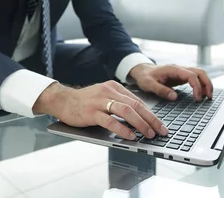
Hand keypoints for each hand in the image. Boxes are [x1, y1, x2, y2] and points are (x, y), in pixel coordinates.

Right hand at [33, 81, 168, 140]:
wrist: (62, 101)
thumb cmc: (85, 102)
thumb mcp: (104, 97)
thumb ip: (119, 104)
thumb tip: (139, 119)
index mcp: (114, 87)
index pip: (138, 101)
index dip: (151, 114)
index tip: (161, 125)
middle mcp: (109, 91)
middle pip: (136, 105)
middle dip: (151, 119)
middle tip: (161, 131)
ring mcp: (100, 101)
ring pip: (126, 111)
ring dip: (141, 124)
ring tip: (149, 134)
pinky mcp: (91, 112)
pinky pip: (110, 121)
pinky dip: (123, 129)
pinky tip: (131, 136)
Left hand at [129, 64, 213, 101]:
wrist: (142, 71)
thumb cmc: (145, 77)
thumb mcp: (148, 84)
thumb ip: (161, 90)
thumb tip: (174, 97)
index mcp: (173, 69)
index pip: (191, 75)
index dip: (197, 86)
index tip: (197, 98)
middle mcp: (179, 69)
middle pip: (200, 72)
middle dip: (207, 84)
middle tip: (208, 97)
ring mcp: (181, 72)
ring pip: (200, 74)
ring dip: (206, 84)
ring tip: (208, 97)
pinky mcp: (181, 76)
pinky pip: (196, 78)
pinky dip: (201, 85)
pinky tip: (202, 94)